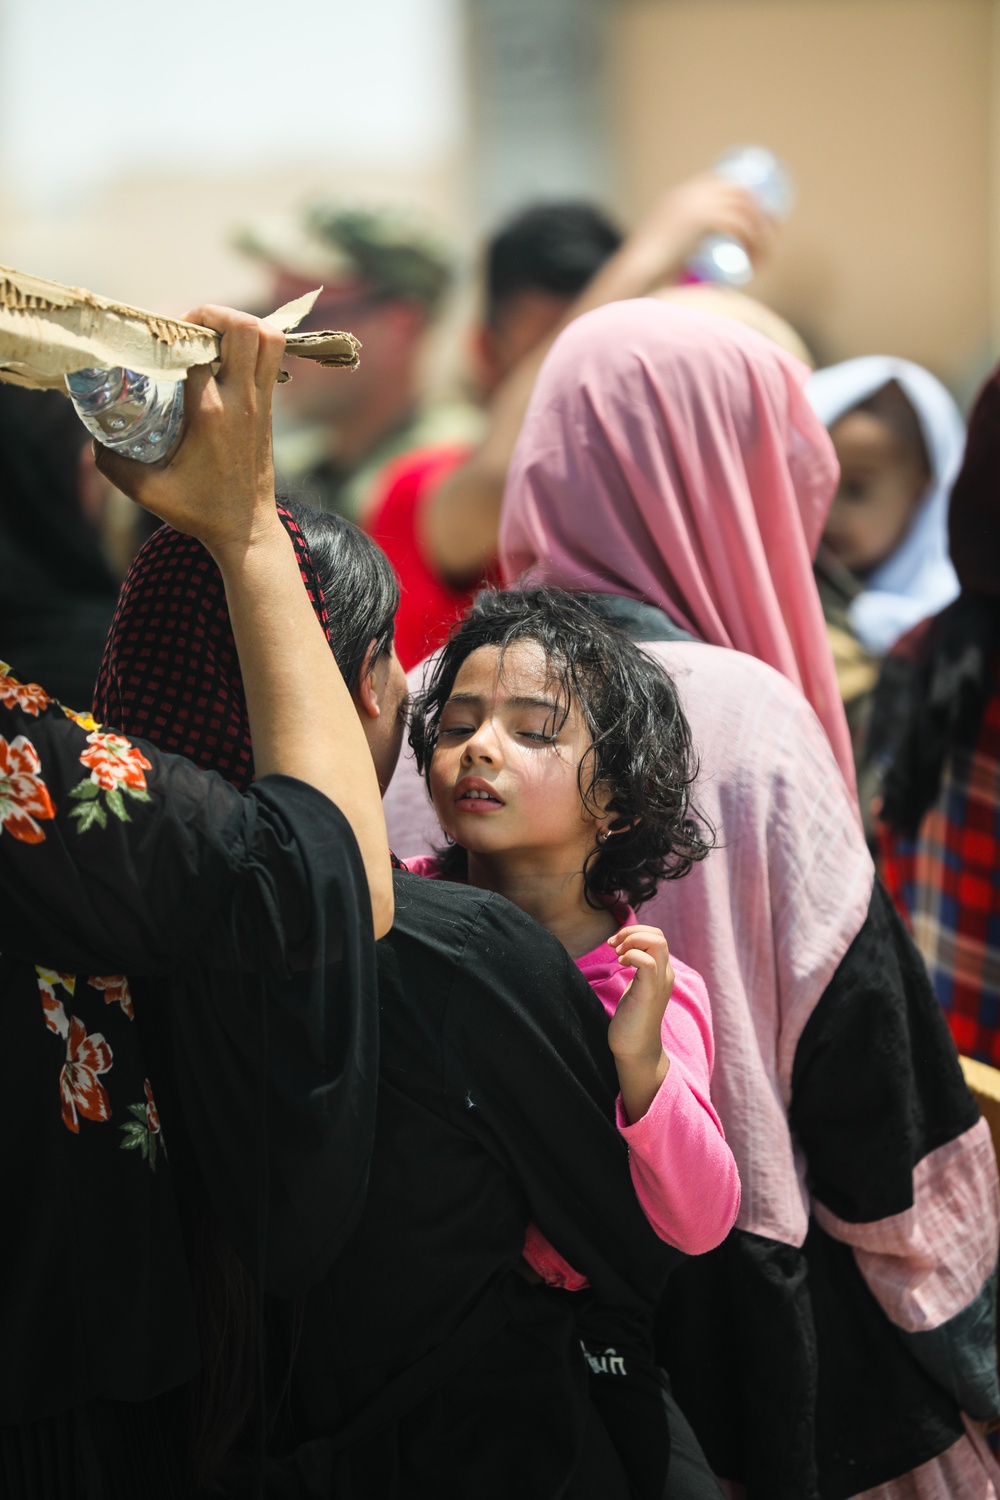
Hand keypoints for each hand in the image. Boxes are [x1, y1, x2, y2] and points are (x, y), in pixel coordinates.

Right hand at [93, 306, 285, 559]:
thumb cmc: (199, 511)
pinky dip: (253, 343)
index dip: (173, 337)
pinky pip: (272, 357)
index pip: (195, 351)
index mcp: (210, 413)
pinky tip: (226, 353)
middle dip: (213, 313)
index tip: (155, 344)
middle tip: (187, 326)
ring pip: (268, 337)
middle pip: (243, 328)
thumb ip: (112, 463)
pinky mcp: (271, 409)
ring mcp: (261, 403)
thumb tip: (91, 435)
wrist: (247, 530)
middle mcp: (240, 401)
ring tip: (211, 334)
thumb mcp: (147, 491)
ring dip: (240, 323)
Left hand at [607, 924, 673, 1060]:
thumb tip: (626, 951)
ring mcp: (659, 982)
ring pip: (657, 942)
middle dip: (632, 932)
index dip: (635, 933)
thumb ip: (637, 969)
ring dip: (632, 940)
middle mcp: (665, 974)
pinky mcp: (649, 992)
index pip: (657, 936)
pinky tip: (621, 964)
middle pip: (658, 935)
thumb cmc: (632, 1019)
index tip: (616, 945)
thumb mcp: (637, 986)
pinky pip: (647, 961)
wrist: (636, 1049)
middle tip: (614, 946)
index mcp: (662, 971)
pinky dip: (632, 955)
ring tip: (618, 954)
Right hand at [632, 172, 777, 281]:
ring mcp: (696, 203)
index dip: (746, 197)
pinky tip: (756, 259)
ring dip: (762, 234)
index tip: (759, 219)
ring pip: (745, 209)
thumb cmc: (643, 272)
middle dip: (763, 212)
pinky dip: (754, 243)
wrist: (634, 273)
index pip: (722, 183)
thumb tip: (686, 265)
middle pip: (741, 191)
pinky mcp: (703, 219)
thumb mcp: (659, 251)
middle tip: (771, 238)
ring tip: (763, 258)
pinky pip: (740, 224)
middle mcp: (690, 193)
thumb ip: (671, 248)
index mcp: (680, 196)